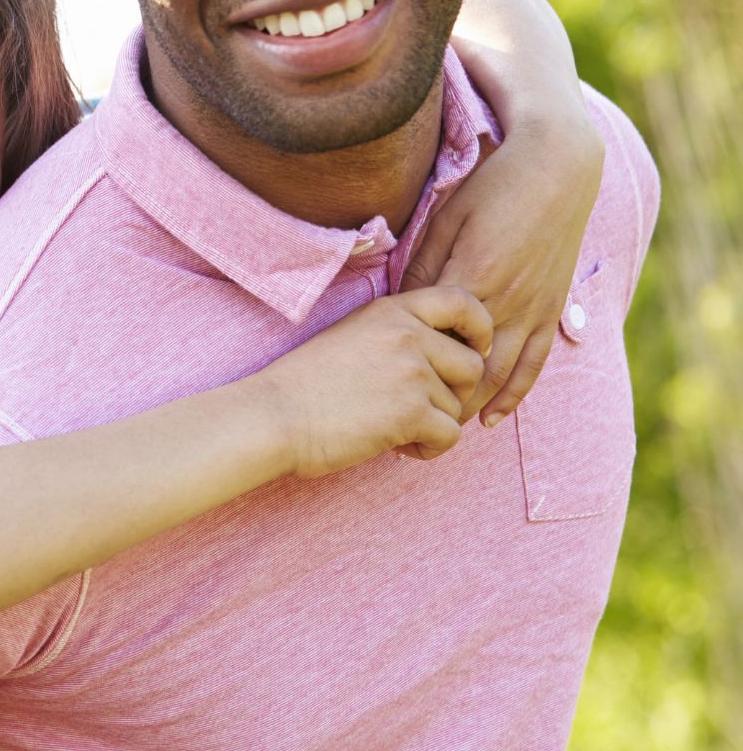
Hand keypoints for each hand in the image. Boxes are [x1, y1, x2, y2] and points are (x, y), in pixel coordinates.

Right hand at [255, 286, 491, 477]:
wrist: (271, 417)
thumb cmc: (302, 385)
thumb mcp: (351, 337)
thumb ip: (396, 336)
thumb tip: (443, 360)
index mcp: (390, 312)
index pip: (464, 301)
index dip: (480, 328)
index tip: (471, 350)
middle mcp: (406, 336)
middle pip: (472, 365)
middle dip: (455, 394)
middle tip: (421, 410)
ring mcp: (411, 373)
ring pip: (458, 406)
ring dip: (434, 425)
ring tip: (396, 431)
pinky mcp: (411, 413)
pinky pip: (450, 436)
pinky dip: (430, 449)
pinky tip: (399, 449)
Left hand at [401, 76, 602, 426]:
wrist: (558, 168)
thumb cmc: (493, 187)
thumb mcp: (446, 220)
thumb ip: (423, 267)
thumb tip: (398, 306)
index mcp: (473, 279)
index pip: (436, 341)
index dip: (410, 372)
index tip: (378, 393)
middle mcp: (506, 302)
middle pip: (468, 370)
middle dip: (437, 403)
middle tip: (404, 429)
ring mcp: (533, 308)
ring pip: (501, 375)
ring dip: (471, 407)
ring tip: (441, 433)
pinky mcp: (551, 308)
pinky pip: (534, 362)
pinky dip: (514, 393)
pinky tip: (493, 417)